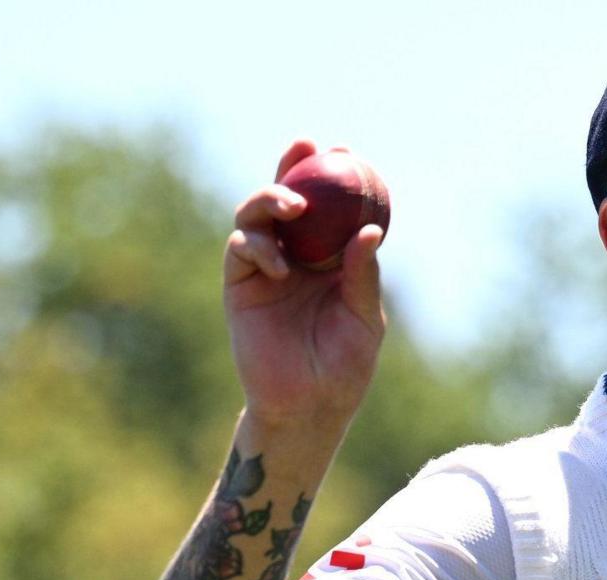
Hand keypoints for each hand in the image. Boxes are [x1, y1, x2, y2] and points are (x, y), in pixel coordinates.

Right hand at [224, 137, 388, 432]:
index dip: (333, 177)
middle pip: (286, 199)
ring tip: (294, 207)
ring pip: (256, 215)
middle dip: (290, 166)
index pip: (328, 208)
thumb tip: (368, 231)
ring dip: (270, 199)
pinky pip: (241, 250)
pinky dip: (258, 247)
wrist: (308, 407)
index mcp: (328, 259)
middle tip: (305, 146)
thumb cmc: (344, 367)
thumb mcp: (362, 318)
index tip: (345, 151)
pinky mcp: (239, 286)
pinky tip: (281, 265)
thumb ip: (362, 275)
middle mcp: (294, 256)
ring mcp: (263, 269)